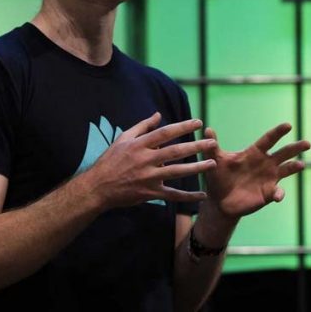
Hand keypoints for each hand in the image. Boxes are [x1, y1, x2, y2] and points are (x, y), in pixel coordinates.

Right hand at [86, 112, 217, 209]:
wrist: (98, 187)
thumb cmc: (110, 160)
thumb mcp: (123, 139)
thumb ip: (142, 126)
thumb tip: (158, 115)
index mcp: (140, 145)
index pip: (165, 133)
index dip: (183, 127)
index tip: (198, 122)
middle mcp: (146, 160)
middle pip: (175, 152)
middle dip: (195, 146)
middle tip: (212, 142)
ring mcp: (149, 178)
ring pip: (177, 172)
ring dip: (196, 168)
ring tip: (212, 164)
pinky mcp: (150, 193)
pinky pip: (172, 195)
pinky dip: (188, 196)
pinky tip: (202, 194)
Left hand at [202, 123, 309, 219]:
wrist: (219, 201)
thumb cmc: (218, 177)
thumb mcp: (215, 161)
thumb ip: (212, 147)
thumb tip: (207, 128)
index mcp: (254, 153)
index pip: (269, 139)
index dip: (278, 132)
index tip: (288, 125)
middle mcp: (265, 163)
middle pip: (284, 152)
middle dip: (296, 147)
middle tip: (307, 143)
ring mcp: (269, 178)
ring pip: (287, 169)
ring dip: (295, 167)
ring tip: (302, 164)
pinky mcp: (268, 193)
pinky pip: (278, 192)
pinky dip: (279, 193)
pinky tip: (278, 196)